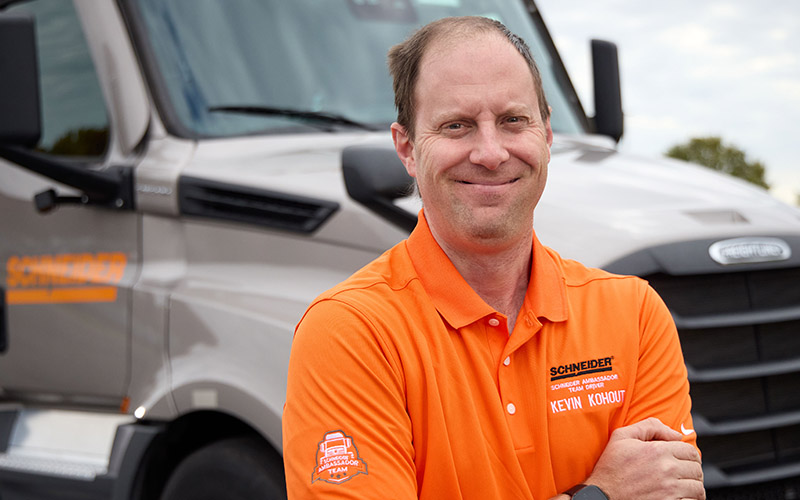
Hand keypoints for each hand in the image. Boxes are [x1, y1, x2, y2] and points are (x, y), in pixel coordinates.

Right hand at [586, 418, 704, 499]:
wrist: (603, 496)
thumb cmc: (611, 468)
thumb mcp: (622, 437)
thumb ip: (650, 427)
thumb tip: (675, 434)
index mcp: (659, 451)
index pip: (690, 451)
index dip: (688, 454)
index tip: (683, 459)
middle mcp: (667, 470)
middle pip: (696, 469)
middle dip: (691, 470)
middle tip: (682, 473)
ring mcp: (670, 490)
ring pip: (698, 488)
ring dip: (693, 486)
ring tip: (683, 486)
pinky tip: (679, 497)